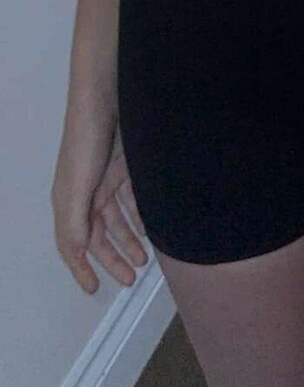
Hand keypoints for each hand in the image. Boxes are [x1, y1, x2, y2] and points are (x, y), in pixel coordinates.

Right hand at [52, 97, 149, 293]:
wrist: (107, 97)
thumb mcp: (76, 185)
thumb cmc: (86, 141)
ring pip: (119, 220)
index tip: (94, 289)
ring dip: (130, 240)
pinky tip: (152, 228)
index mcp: (69, 202)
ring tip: (144, 259)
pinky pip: (134, 200)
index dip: (81, 268)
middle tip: (131, 277)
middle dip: (113, 258)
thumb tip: (79, 252)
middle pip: (99, 236)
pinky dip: (141, 216)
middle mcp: (87, 195)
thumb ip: (76, 220)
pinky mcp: (127, 168)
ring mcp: (108, 181)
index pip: (72, 244)